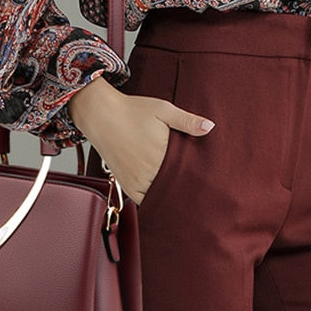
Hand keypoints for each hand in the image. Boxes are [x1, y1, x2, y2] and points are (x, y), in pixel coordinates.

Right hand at [68, 75, 214, 204]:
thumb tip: (209, 127)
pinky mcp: (126, 185)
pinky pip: (144, 200)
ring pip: (160, 197)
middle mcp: (147, 173)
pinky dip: (154, 198)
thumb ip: (187, 121)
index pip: (186, 177)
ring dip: (170, 195)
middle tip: (201, 190)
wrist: (100, 115)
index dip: (197, 179)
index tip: (208, 181)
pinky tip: (164, 192)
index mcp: (160, 156)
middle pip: (174, 190)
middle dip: (186, 189)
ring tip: (185, 193)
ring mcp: (135, 182)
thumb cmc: (132, 110)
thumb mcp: (163, 110)